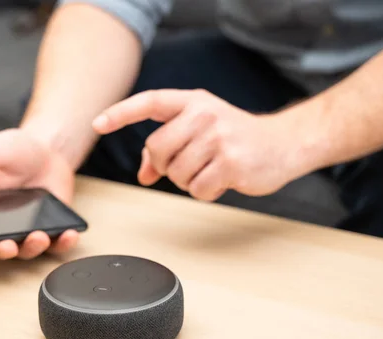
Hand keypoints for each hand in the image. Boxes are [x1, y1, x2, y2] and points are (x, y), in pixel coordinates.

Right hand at [0, 129, 78, 259]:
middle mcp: (1, 224)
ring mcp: (26, 228)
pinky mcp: (51, 228)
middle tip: (6, 245)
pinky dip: (63, 243)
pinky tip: (67, 235)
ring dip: (32, 248)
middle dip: (1, 250)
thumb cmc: (14, 149)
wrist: (49, 147)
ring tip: (38, 235)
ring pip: (26, 251)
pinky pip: (56, 244)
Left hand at [92, 89, 314, 200]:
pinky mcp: (231, 163)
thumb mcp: (200, 129)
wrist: (284, 143)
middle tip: (187, 164)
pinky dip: (205, 192)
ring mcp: (218, 137)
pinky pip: (196, 190)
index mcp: (193, 101)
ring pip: (176, 174)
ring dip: (188, 180)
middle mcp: (204, 114)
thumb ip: (167, 146)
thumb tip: (143, 174)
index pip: (150, 102)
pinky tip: (222, 180)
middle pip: (157, 149)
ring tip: (209, 170)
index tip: (98, 123)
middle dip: (165, 165)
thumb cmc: (236, 136)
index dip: (121, 113)